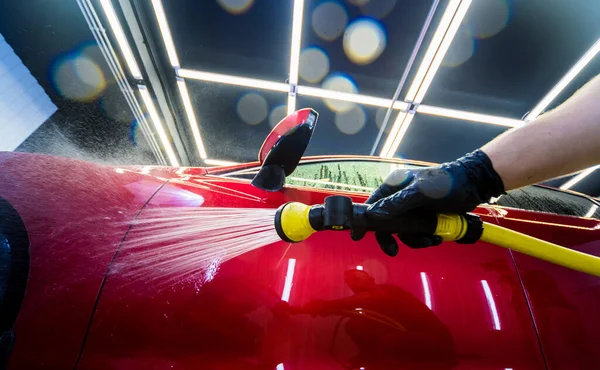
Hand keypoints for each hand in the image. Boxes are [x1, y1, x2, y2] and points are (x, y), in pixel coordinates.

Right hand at [351, 150, 504, 255]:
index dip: (364, 220)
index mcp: (395, 187)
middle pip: (387, 223)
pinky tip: (437, 238)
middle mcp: (401, 198)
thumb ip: (398, 203)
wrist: (475, 184)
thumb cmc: (447, 183)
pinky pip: (418, 233)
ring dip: (414, 240)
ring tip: (430, 240)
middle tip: (394, 250)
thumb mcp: (422, 192)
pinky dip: (425, 238)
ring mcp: (414, 209)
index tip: (357, 236)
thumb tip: (375, 215)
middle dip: (392, 237)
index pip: (372, 205)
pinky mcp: (426, 218)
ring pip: (404, 231)